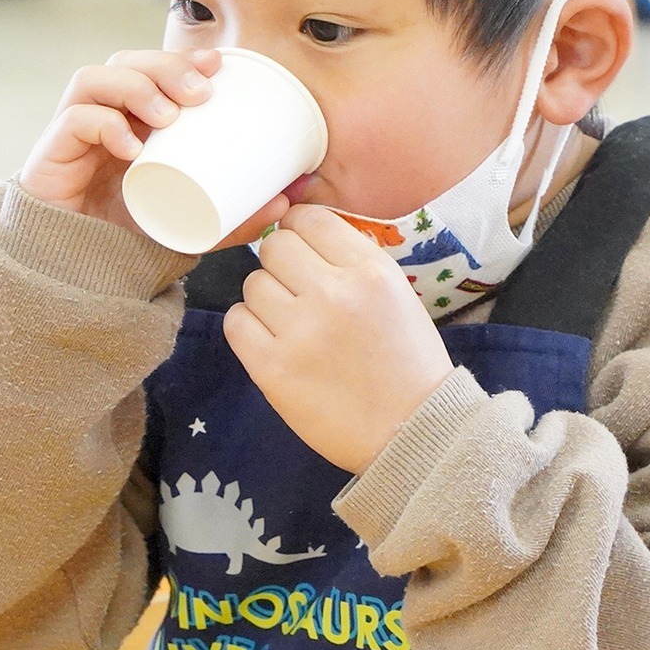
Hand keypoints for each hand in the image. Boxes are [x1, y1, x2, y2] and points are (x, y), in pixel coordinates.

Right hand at [18, 49, 292, 249]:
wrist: (77, 274)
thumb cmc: (129, 238)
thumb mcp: (193, 224)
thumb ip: (236, 215)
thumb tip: (289, 200)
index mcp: (132, 120)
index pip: (152, 69)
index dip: (182, 58)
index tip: (217, 64)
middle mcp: (102, 116)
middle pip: (127, 62)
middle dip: (165, 66)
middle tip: (200, 91)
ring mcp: (74, 132)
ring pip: (95, 79)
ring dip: (136, 87)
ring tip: (168, 116)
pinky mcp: (51, 153)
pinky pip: (74, 120)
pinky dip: (103, 123)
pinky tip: (130, 145)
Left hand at [225, 206, 454, 471]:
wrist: (413, 430)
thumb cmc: (408, 362)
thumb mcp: (397, 293)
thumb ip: (353, 260)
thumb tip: (302, 233)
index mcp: (370, 271)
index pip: (309, 219)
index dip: (300, 231)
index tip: (303, 250)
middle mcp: (333, 294)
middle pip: (275, 247)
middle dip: (282, 264)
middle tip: (297, 290)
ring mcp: (300, 332)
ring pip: (252, 284)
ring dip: (266, 299)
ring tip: (290, 323)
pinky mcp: (273, 369)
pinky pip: (236, 322)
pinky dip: (249, 327)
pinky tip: (271, 341)